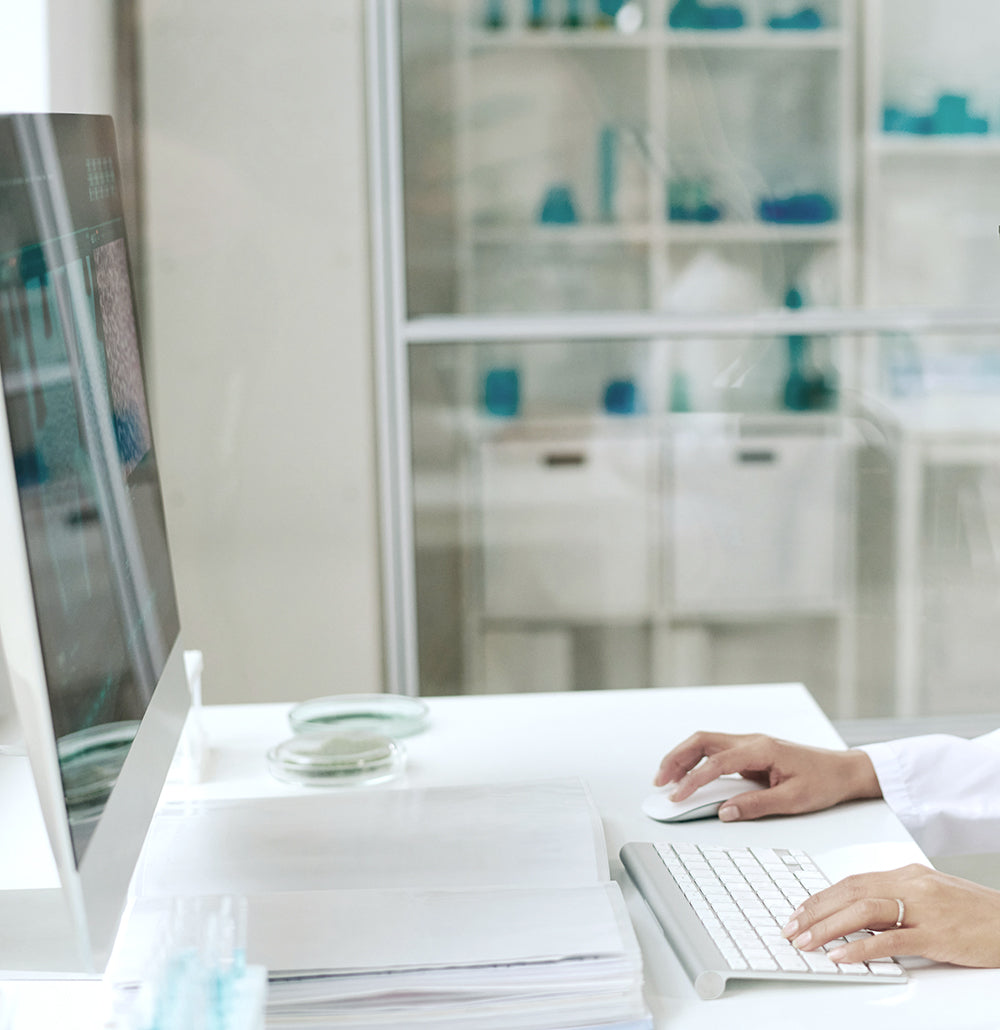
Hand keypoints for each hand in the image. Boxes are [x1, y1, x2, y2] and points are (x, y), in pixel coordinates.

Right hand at [653, 731, 880, 820]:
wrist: (844, 770)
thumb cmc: (824, 782)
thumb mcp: (793, 800)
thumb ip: (756, 805)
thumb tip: (724, 812)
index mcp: (761, 749)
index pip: (716, 763)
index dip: (693, 780)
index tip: (678, 796)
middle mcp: (751, 741)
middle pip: (701, 741)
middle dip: (676, 759)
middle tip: (659, 782)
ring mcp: (750, 744)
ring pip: (705, 743)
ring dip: (683, 757)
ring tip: (667, 778)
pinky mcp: (750, 752)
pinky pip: (715, 751)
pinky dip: (696, 760)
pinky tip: (689, 775)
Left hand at [783, 864, 999, 966]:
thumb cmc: (974, 914)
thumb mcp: (931, 897)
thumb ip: (897, 901)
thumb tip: (859, 915)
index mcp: (907, 874)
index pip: (852, 882)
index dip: (821, 897)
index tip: (799, 912)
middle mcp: (910, 885)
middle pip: (850, 892)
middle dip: (815, 910)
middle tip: (791, 928)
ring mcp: (923, 908)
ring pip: (863, 911)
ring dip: (829, 927)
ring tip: (807, 942)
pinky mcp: (937, 935)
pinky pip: (891, 940)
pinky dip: (861, 948)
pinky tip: (841, 956)